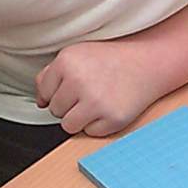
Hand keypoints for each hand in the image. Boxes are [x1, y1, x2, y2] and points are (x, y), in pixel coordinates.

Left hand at [35, 40, 162, 136]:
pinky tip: (109, 107)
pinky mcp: (112, 118)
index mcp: (67, 61)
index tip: (75, 84)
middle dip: (70, 105)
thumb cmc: (110, 60)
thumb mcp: (77, 54)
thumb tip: (40, 102)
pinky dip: (99, 124)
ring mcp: (96, 101)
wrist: (147, 63)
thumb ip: (51, 74)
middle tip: (90, 91)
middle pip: (55, 111)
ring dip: (80, 118)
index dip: (58, 92)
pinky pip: (90, 133)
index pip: (45, 94)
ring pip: (68, 126)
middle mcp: (79, 81)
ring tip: (96, 101)